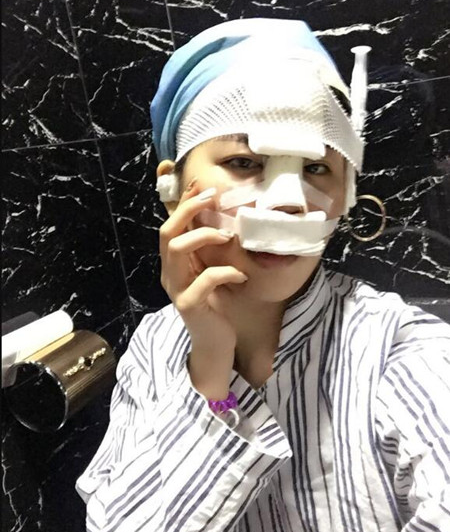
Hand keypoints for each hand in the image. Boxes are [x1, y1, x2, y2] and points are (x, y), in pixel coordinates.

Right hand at [159, 180, 247, 398]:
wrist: (215, 346)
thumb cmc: (216, 307)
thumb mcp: (210, 274)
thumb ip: (208, 253)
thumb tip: (220, 222)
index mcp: (174, 265)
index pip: (170, 226)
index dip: (182, 204)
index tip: (199, 186)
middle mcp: (170, 274)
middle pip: (167, 232)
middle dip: (188, 210)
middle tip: (211, 197)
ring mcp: (177, 289)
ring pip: (177, 249)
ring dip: (204, 236)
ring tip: (228, 236)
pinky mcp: (190, 305)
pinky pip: (204, 280)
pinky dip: (225, 272)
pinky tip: (241, 274)